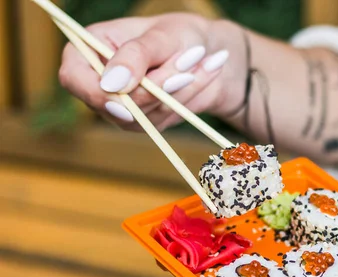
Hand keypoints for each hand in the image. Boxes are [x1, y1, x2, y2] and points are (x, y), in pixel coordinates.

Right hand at [59, 14, 245, 129]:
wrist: (204, 53)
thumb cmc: (178, 34)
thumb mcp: (161, 35)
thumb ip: (136, 55)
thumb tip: (113, 83)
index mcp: (88, 49)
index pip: (73, 78)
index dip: (98, 90)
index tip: (131, 88)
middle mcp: (97, 83)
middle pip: (114, 104)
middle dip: (157, 86)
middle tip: (188, 63)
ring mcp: (118, 108)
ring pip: (143, 114)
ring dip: (177, 90)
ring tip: (196, 62)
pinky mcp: (142, 123)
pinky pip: (162, 120)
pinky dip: (184, 100)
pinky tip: (198, 76)